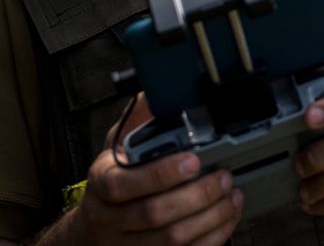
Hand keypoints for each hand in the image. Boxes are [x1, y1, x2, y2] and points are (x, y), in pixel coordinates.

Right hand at [55, 94, 241, 245]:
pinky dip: (211, 238)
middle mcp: (111, 217)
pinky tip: (226, 219)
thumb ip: (136, 122)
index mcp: (103, 182)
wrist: (91, 231)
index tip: (193, 160)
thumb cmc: (112, 182)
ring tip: (231, 197)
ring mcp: (128, 243)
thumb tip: (152, 93)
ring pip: (172, 239)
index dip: (161, 173)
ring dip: (210, 218)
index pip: (125, 183)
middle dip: (197, 195)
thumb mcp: (115, 147)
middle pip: (155, 214)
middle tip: (223, 178)